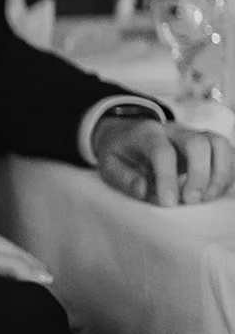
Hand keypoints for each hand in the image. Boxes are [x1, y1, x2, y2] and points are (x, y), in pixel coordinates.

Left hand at [94, 117, 234, 205]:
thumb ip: (125, 179)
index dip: (167, 178)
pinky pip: (227, 152)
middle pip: (198, 143)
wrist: (126, 130)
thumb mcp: (109, 165)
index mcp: (146, 133)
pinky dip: (226, 173)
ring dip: (219, 174)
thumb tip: (145, 191)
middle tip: (191, 201)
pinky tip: (213, 192)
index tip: (168, 203)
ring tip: (206, 197)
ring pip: (219, 144)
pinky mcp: (207, 142)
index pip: (162, 151)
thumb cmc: (119, 151)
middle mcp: (174, 130)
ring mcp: (194, 133)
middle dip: (200, 175)